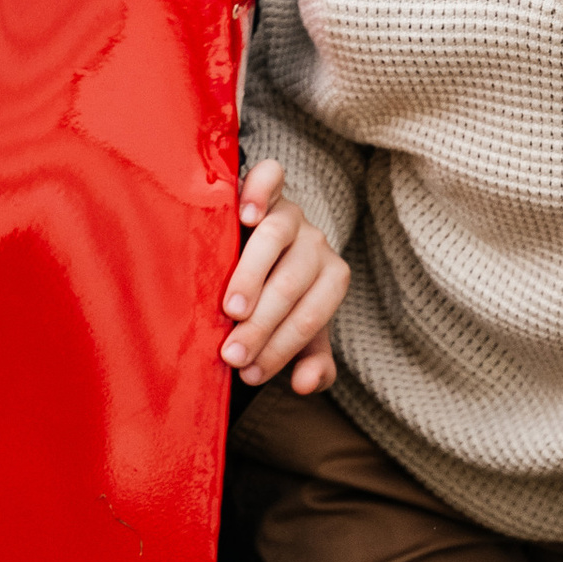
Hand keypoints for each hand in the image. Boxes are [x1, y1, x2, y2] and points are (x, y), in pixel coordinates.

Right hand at [224, 161, 349, 393]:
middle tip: (232, 355)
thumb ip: (309, 359)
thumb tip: (306, 384)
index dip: (282, 347)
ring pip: (276, 236)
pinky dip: (259, 192)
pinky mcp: (268, 186)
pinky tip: (244, 215)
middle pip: (292, 282)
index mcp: (332, 280)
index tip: (249, 374)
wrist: (259, 248)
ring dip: (252, 276)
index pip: (311, 316)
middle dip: (262, 325)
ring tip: (230, 308)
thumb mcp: (296, 331)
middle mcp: (317, 244)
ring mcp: (292, 212)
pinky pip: (270, 177)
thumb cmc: (275, 297)